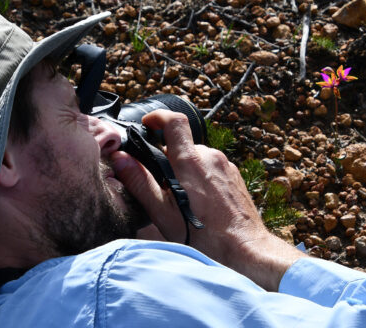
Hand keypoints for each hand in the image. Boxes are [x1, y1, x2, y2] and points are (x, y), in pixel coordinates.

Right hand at [111, 110, 305, 290]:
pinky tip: (200, 203)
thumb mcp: (162, 211)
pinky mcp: (235, 176)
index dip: (158, 117)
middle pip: (182, 145)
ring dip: (185, 171)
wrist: (244, 248)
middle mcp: (210, 156)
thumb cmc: (203, 235)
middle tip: (161, 187)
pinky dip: (201, 178)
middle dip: (168, 160)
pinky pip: (211, 168)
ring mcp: (225, 165)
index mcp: (189, 161)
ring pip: (197, 158)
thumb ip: (139, 181)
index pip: (174, 121)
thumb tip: (120, 158)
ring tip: (182, 200)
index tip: (147, 124)